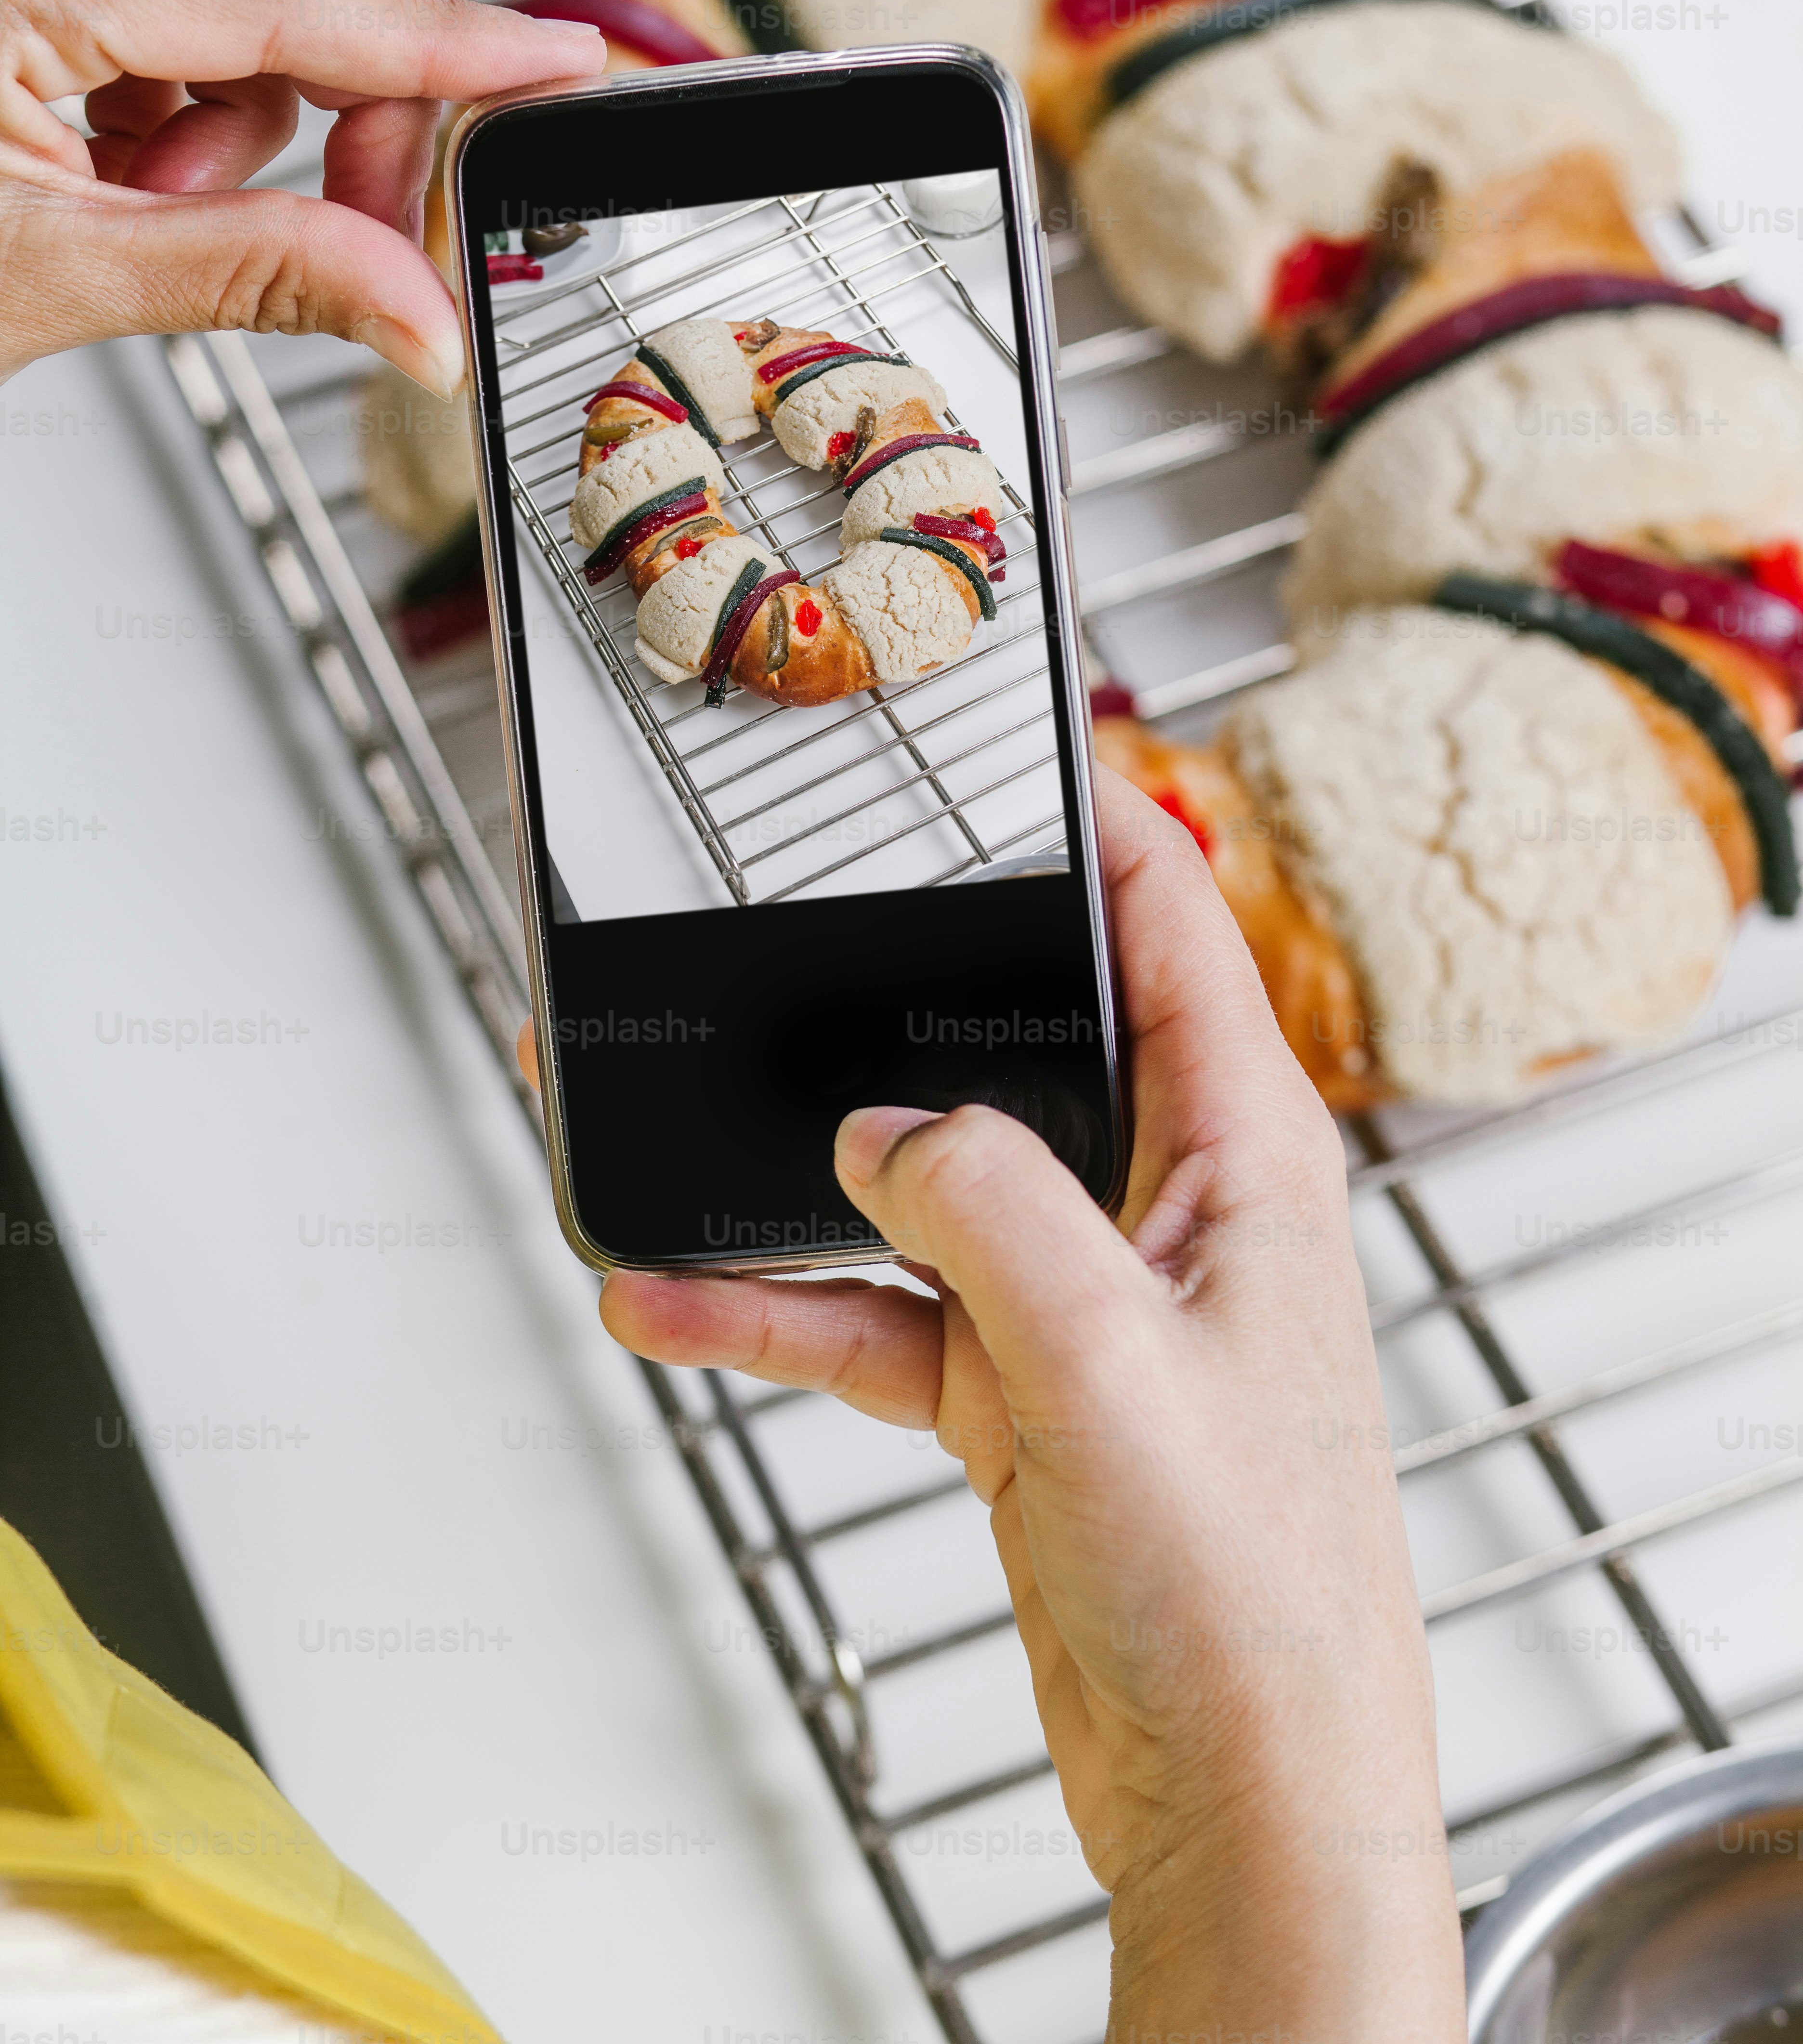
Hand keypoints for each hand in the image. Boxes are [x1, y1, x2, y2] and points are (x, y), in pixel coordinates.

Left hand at [0, 0, 606, 393]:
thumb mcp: (38, 280)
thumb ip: (248, 277)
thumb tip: (420, 314)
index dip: (438, 37)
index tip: (554, 66)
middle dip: (342, 84)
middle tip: (352, 220)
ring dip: (248, 88)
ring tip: (161, 196)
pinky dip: (180, 68)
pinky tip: (125, 153)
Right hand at [527, 773, 1464, 2038]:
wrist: (1244, 1793)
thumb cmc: (1257, 1591)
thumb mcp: (1110, 1356)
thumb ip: (985, 1207)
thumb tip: (876, 1137)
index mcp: (1243, 1152)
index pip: (1174, 924)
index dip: (1101, 822)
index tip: (1007, 752)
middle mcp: (1167, 1205)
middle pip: (1023, 1042)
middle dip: (904, 993)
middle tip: (799, 923)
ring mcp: (1085, 1301)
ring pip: (921, 1186)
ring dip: (798, 1173)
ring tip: (669, 1135)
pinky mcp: (1020, 1393)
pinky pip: (875, 1314)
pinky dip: (777, 1304)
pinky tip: (672, 1296)